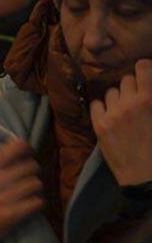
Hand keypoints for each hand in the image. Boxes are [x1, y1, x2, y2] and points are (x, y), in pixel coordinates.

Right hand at [0, 139, 43, 242]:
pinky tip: (28, 206)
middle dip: (32, 174)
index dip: (27, 150)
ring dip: (35, 190)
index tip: (28, 155)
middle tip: (27, 180)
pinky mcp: (10, 215)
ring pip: (36, 184)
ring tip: (27, 195)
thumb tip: (21, 152)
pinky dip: (36, 204)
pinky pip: (37, 202)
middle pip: (32, 167)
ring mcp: (2, 198)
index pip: (17, 147)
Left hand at [90, 59, 151, 186]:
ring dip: (117, 97)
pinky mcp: (99, 125)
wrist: (144, 175)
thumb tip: (146, 89)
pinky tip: (110, 115)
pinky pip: (96, 104)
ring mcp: (112, 114)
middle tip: (137, 98)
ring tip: (124, 109)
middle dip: (132, 86)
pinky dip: (102, 107)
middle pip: (126, 79)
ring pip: (110, 91)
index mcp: (149, 100)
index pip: (143, 68)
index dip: (145, 68)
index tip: (145, 73)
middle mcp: (129, 103)